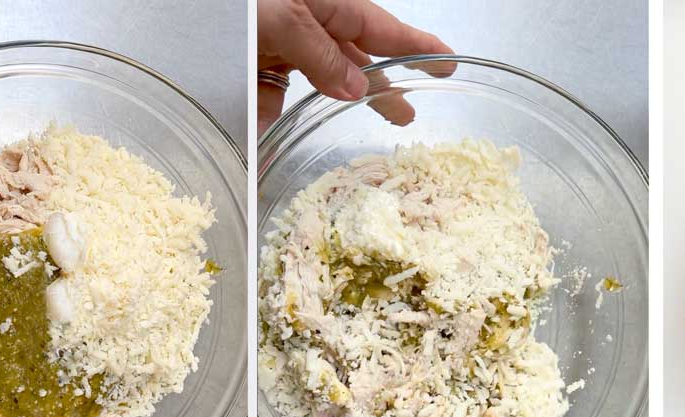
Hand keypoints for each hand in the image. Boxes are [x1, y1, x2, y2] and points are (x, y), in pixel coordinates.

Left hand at [257, 0, 452, 131]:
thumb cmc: (235, 2)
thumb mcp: (285, 19)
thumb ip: (322, 55)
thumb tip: (358, 89)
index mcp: (328, 4)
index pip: (384, 30)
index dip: (418, 48)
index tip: (449, 63)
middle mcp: (308, 21)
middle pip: (352, 60)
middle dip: (381, 87)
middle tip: (406, 114)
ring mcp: (277, 39)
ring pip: (311, 77)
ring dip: (325, 105)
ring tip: (349, 126)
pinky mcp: (248, 59)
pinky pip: (266, 90)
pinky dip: (268, 112)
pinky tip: (265, 135)